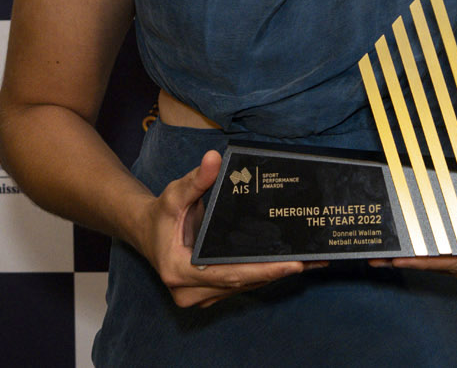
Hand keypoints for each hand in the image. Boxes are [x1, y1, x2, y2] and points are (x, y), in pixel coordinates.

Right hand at [137, 149, 314, 307]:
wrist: (144, 232)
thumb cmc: (160, 214)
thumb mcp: (174, 194)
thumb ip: (196, 179)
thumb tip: (214, 159)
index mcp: (178, 271)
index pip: (229, 274)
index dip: (263, 270)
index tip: (292, 265)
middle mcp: (189, 292)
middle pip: (241, 284)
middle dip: (277, 272)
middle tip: (311, 261)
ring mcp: (200, 296)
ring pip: (244, 288)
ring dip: (274, 275)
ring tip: (309, 262)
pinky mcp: (209, 294)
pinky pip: (240, 285)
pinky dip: (263, 275)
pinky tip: (288, 264)